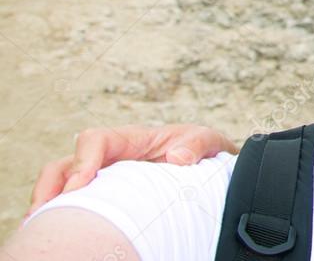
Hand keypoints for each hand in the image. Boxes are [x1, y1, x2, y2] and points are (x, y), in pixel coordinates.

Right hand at [27, 124, 237, 217]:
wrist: (207, 168)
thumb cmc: (201, 151)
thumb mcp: (208, 140)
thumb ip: (197, 144)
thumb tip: (178, 157)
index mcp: (133, 140)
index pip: (96, 140)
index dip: (83, 160)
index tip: (80, 185)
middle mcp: (111, 158)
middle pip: (66, 165)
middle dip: (51, 187)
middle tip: (43, 215)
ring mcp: (103, 178)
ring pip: (62, 185)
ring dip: (50, 204)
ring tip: (43, 228)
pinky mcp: (104, 198)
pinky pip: (76, 205)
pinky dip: (63, 217)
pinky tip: (65, 235)